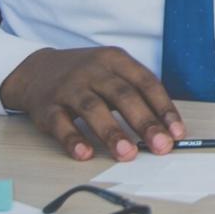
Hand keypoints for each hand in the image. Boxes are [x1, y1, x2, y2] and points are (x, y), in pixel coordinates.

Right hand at [0, 46, 184, 161]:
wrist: (37, 70)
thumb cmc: (87, 76)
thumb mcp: (114, 72)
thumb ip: (137, 95)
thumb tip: (166, 129)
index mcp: (116, 60)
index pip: (146, 83)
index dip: (164, 108)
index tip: (177, 133)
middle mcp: (93, 71)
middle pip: (123, 95)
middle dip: (144, 122)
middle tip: (160, 146)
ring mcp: (69, 87)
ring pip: (93, 109)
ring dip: (112, 132)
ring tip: (127, 154)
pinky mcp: (47, 106)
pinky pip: (60, 123)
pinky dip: (73, 139)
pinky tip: (85, 154)